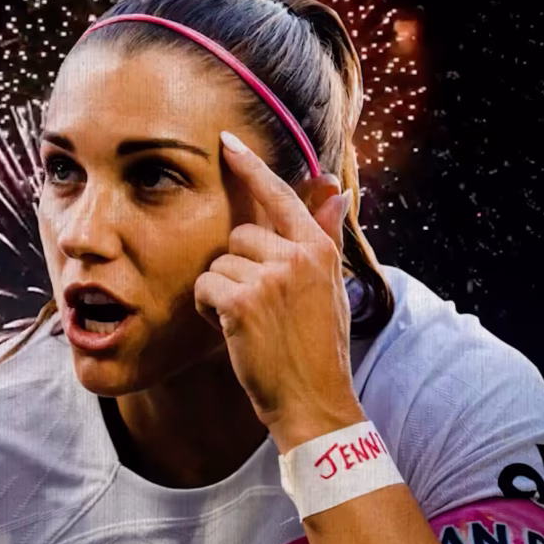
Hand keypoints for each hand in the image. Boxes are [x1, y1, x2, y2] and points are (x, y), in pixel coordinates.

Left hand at [194, 132, 363, 450]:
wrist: (313, 401)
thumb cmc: (318, 349)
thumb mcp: (331, 288)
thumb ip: (327, 237)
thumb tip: (338, 192)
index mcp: (318, 249)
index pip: (280, 195)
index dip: (251, 168)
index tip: (226, 142)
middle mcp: (296, 255)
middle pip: (238, 236)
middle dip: (236, 270)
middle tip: (258, 309)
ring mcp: (270, 276)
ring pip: (218, 264)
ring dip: (223, 294)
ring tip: (250, 325)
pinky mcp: (242, 301)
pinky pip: (205, 288)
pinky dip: (210, 312)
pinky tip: (235, 334)